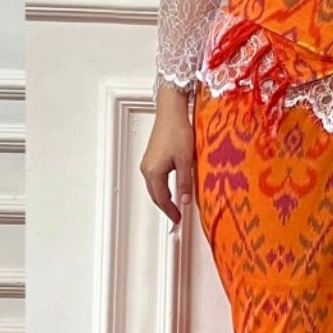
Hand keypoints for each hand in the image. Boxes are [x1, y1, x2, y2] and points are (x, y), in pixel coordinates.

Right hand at [140, 88, 194, 225]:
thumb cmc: (178, 132)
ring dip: (163, 198)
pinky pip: (154, 179)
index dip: (171, 211)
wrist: (171, 112)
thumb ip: (184, 182)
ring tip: (174, 205)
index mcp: (154, 173)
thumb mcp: (185, 160)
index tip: (178, 220)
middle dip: (165, 207)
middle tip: (176, 216)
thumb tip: (184, 201)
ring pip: (153, 187)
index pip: (162, 199)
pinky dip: (161, 187)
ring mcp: (147, 163)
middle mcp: (146, 169)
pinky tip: (169, 188)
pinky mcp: (150, 158)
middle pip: (155, 195)